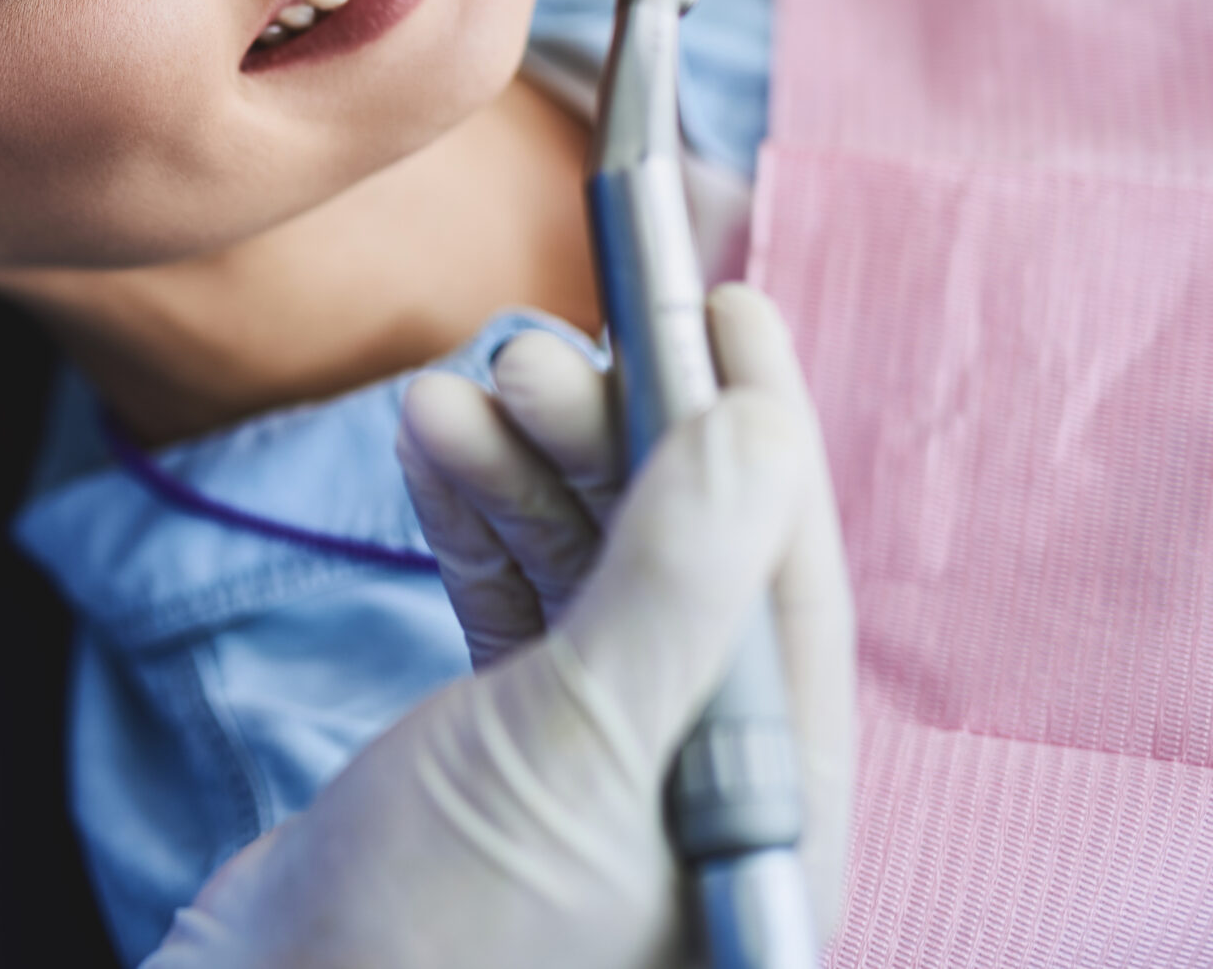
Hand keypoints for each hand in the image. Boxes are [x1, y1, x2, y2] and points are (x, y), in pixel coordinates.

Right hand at [141, 285, 855, 968]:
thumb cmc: (438, 934)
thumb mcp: (573, 744)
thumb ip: (676, 583)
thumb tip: (764, 425)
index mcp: (766, 811)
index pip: (786, 582)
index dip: (757, 434)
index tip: (720, 307)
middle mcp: (696, 781)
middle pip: (678, 561)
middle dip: (605, 441)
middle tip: (534, 347)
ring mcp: (593, 763)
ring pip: (583, 570)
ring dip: (521, 467)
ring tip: (454, 388)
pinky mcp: (499, 751)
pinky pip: (509, 604)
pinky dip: (469, 520)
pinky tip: (427, 446)